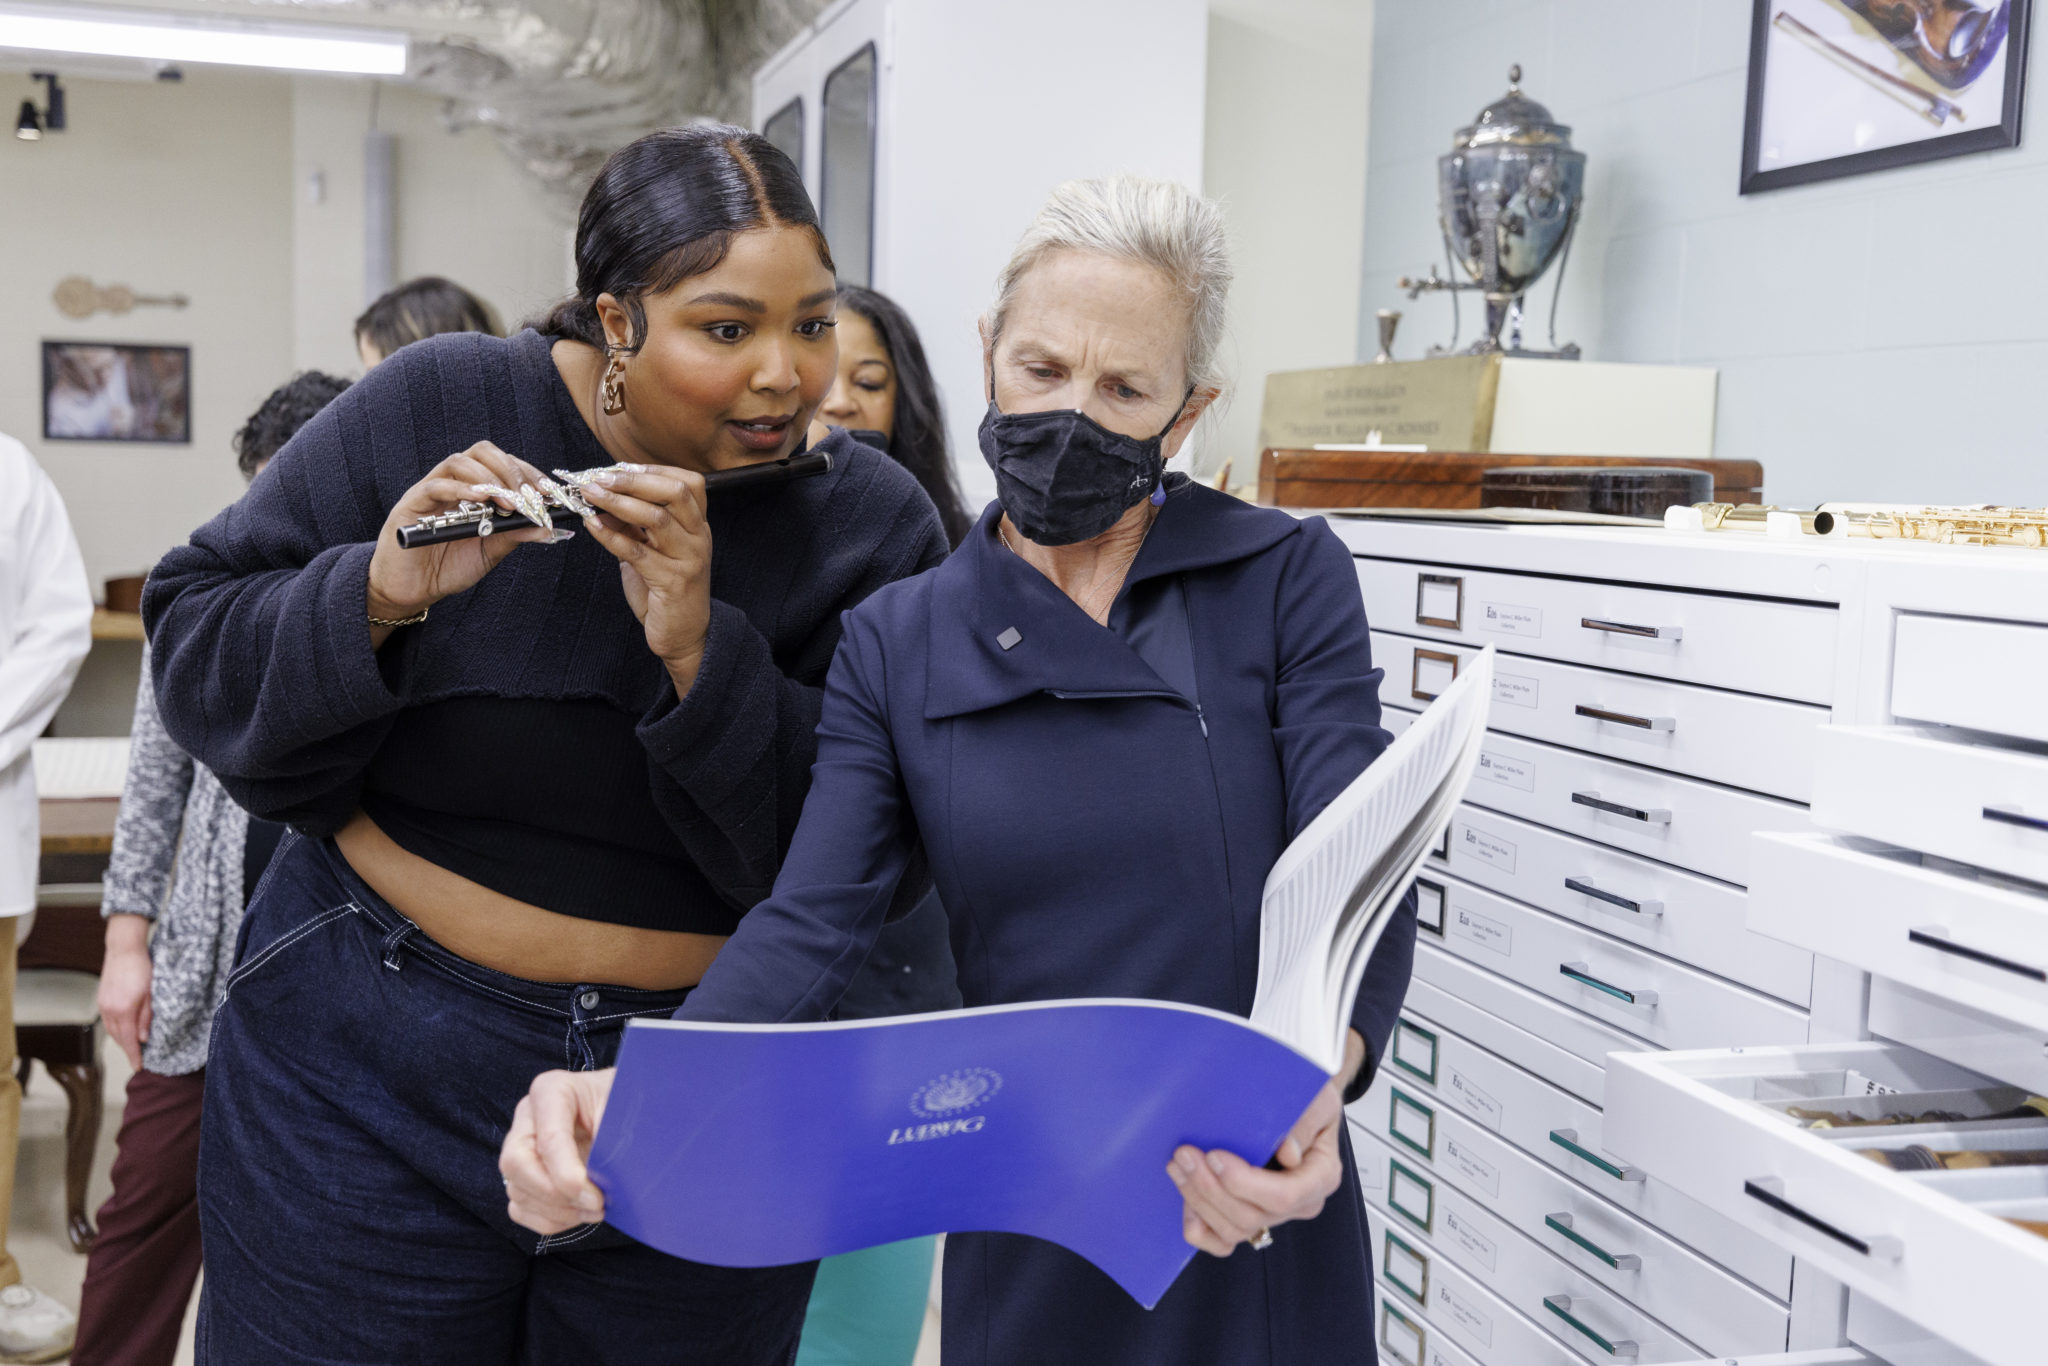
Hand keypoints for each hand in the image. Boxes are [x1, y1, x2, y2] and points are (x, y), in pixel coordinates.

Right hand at [98, 914, 153, 1070]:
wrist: (124, 950)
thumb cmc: (142, 968)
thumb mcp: (151, 993)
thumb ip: (146, 1017)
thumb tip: (143, 1039)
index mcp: (124, 1010)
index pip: (129, 1040)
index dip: (134, 1055)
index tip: (139, 1066)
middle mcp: (110, 1010)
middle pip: (118, 1038)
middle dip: (128, 1050)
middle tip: (138, 1059)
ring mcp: (103, 1005)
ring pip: (111, 1031)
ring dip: (121, 1040)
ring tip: (133, 1047)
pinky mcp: (101, 999)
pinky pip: (108, 1021)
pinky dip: (116, 1030)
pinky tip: (124, 1030)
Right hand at [364, 441, 557, 628]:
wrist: (412, 590)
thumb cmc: (449, 567)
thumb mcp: (491, 551)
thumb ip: (515, 535)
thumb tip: (547, 526)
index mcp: (475, 489)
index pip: (502, 463)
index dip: (526, 472)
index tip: (547, 491)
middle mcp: (453, 483)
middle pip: (482, 452)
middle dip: (510, 469)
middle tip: (528, 495)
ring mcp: (431, 490)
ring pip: (459, 461)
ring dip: (489, 478)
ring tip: (507, 502)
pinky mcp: (411, 504)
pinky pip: (435, 486)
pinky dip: (461, 489)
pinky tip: (481, 501)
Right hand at [501, 1067, 615, 1234]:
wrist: (627, 1109)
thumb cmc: (625, 1101)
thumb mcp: (626, 1106)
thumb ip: (614, 1133)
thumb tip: (609, 1173)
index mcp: (551, 1090)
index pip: (548, 1137)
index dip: (567, 1173)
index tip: (596, 1196)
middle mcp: (528, 1118)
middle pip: (516, 1164)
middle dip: (555, 1194)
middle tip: (596, 1204)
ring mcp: (521, 1148)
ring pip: (517, 1190)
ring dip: (558, 1211)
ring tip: (597, 1208)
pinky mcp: (523, 1176)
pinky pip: (520, 1209)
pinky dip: (550, 1220)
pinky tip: (580, 1213)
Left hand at [576, 467, 713, 692]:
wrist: (685, 635)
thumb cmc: (666, 590)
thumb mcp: (652, 551)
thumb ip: (633, 526)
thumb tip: (601, 499)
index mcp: (698, 526)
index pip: (689, 482)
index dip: (654, 469)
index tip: (619, 467)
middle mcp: (699, 538)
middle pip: (675, 492)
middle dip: (633, 480)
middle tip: (599, 477)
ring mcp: (689, 559)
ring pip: (657, 518)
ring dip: (618, 502)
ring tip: (590, 495)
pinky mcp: (672, 582)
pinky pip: (638, 552)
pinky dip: (611, 536)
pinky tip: (592, 525)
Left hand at [1167, 1077, 1345, 1257]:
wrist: (1296, 1101)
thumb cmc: (1307, 1099)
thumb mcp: (1315, 1099)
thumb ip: (1304, 1124)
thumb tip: (1289, 1154)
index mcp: (1321, 1176)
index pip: (1284, 1196)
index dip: (1244, 1183)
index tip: (1215, 1156)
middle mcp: (1300, 1202)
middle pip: (1252, 1216)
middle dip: (1210, 1188)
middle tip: (1185, 1155)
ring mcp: (1274, 1215)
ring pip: (1234, 1230)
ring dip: (1199, 1201)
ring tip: (1178, 1167)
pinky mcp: (1250, 1219)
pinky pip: (1224, 1242)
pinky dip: (1201, 1229)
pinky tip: (1186, 1203)